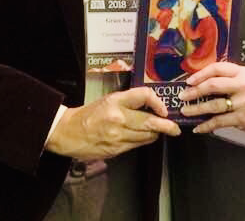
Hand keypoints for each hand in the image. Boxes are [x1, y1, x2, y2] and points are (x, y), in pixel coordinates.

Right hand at [45, 87, 180, 160]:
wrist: (68, 132)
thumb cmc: (90, 113)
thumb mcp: (109, 100)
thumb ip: (129, 102)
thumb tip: (153, 107)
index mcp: (116, 101)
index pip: (144, 95)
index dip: (158, 102)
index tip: (164, 109)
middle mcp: (118, 118)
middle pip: (151, 122)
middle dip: (167, 126)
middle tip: (176, 129)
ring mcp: (118, 136)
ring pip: (147, 136)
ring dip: (156, 134)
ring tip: (159, 131)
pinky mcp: (116, 150)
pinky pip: (137, 145)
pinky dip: (144, 141)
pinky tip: (144, 137)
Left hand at [179, 61, 244, 134]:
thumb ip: (226, 78)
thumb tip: (199, 82)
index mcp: (241, 73)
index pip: (217, 68)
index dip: (200, 74)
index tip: (189, 81)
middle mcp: (242, 86)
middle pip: (213, 86)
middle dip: (195, 91)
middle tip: (182, 96)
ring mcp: (242, 103)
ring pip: (214, 105)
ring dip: (197, 109)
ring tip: (185, 111)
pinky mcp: (241, 119)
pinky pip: (219, 122)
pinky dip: (206, 126)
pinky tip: (198, 127)